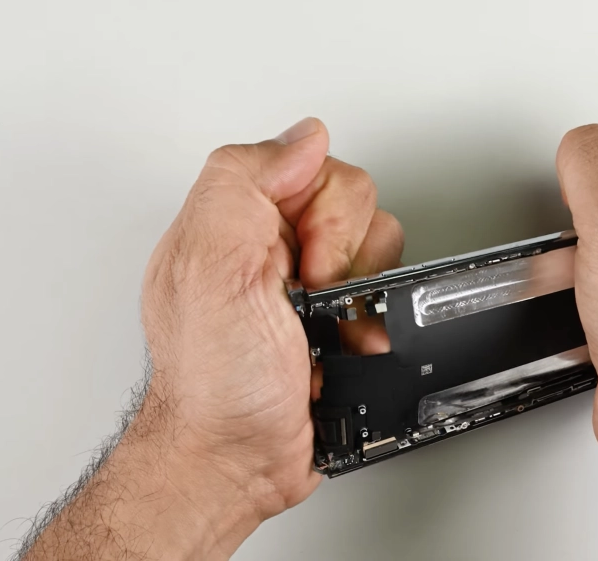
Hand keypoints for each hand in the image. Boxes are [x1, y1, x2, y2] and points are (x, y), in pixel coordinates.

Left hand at [140, 117, 402, 521]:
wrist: (236, 459)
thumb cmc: (214, 382)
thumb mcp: (207, 265)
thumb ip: (242, 180)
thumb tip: (305, 137)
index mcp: (238, 219)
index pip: (316, 168)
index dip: (324, 218)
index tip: (301, 265)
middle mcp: (275, 244)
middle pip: (357, 204)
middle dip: (345, 258)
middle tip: (308, 297)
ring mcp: (311, 282)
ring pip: (380, 245)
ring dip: (364, 294)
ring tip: (326, 326)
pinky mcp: (341, 316)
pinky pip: (390, 289)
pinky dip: (380, 319)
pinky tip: (347, 343)